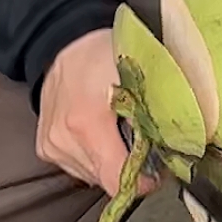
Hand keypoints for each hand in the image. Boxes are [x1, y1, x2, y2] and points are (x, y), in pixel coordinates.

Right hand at [37, 28, 161, 197]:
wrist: (62, 40)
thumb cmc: (105, 53)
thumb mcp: (140, 73)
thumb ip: (157, 110)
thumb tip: (177, 146)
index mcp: (87, 122)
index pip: (116, 180)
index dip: (142, 181)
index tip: (158, 170)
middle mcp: (63, 139)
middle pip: (106, 180)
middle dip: (129, 168)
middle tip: (144, 144)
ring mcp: (51, 146)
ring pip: (92, 176)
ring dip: (110, 162)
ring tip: (119, 133)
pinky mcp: (45, 148)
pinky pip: (78, 167)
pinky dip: (94, 156)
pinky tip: (100, 133)